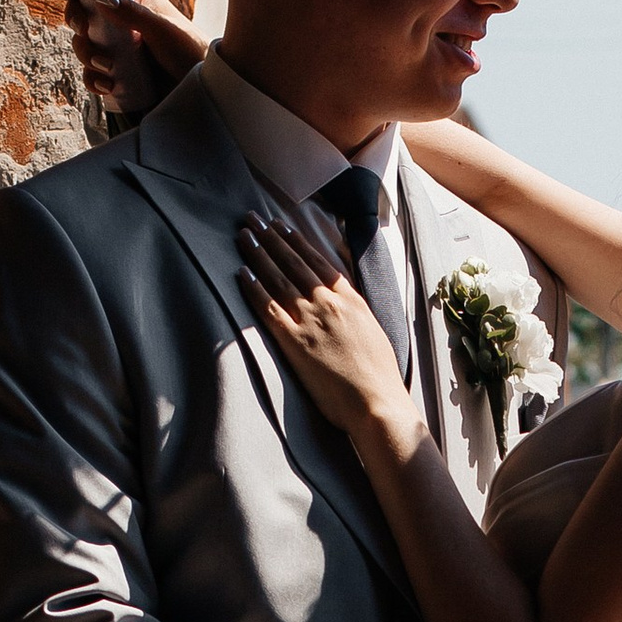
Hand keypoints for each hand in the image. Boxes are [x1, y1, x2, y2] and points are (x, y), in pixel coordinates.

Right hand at [66, 0, 208, 121]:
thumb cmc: (190, 49)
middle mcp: (121, 21)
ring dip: (88, 56)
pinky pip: (94, 74)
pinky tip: (108, 86)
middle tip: (86, 32)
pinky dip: (94, 80)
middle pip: (83, 17)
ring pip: (85, 47)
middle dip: (79, 27)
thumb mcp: (162, 29)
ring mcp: (118, 48)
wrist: (205, 87)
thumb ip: (133, 15)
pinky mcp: (118, 73)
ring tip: (108, 67)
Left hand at [240, 204, 419, 443]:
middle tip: (253, 218)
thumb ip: (354, 312)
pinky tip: (242, 273)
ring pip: (279, 279)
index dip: (296, 241)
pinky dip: (255, 289)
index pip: (318, 261)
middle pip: (294, 263)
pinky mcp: (296, 343)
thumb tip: (343, 302)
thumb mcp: (372, 332)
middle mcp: (329, 304)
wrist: (377, 402)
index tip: (282, 226)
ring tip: (243, 235)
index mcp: (351, 300)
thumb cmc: (379, 376)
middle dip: (271, 238)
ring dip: (259, 254)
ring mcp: (311, 322)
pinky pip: (270, 310)